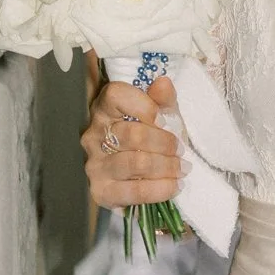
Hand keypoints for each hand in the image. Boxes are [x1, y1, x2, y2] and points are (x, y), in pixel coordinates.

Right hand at [82, 70, 183, 213]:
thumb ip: (162, 99)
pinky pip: (135, 191)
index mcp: (104, 109)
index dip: (144, 106)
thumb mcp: (160, 116)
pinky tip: (174, 185)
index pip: (116, 96)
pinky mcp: (101, 191)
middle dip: (165, 143)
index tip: (166, 119)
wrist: (139, 177)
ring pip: (136, 163)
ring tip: (181, 168)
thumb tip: (163, 83)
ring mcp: (94, 165)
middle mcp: (93, 135)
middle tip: (181, 150)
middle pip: (133, 134)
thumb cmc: (150, 139)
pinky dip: (161, 189)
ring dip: (166, 166)